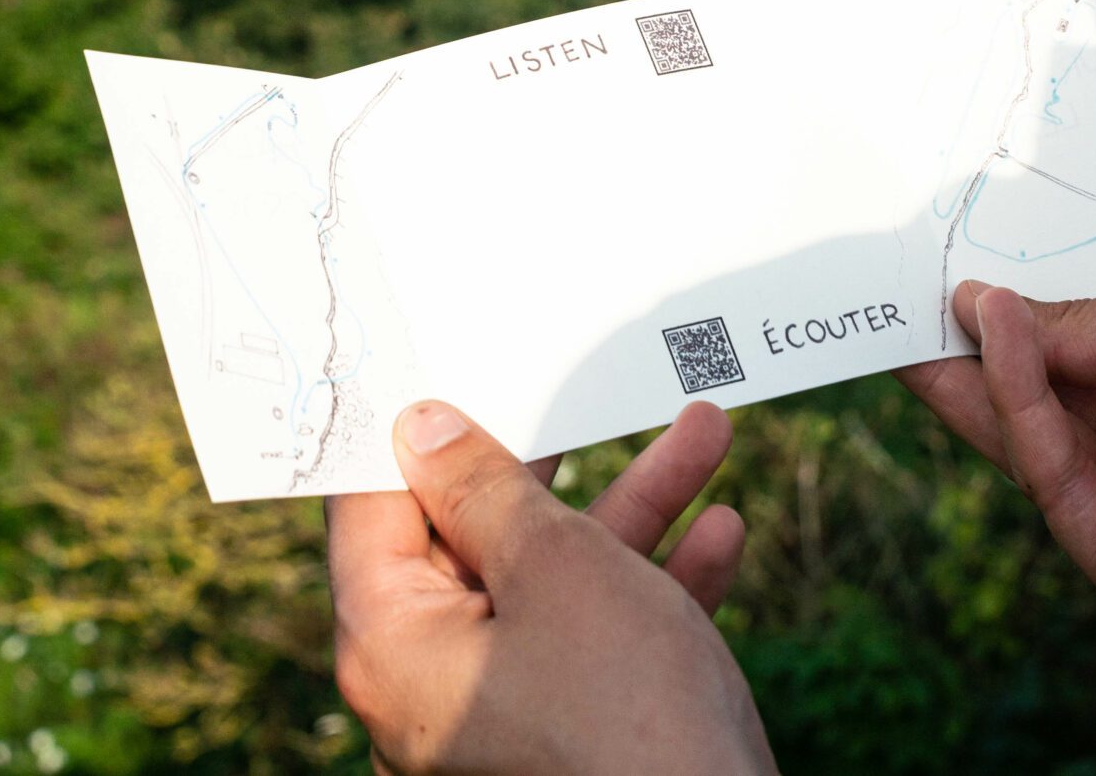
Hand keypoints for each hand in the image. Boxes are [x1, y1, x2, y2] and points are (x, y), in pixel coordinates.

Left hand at [327, 400, 777, 775]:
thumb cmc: (626, 711)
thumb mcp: (555, 565)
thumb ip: (483, 488)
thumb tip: (419, 428)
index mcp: (389, 643)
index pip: (372, 509)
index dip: (408, 429)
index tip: (433, 358)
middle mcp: (430, 685)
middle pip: (476, 538)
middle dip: (559, 461)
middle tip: (573, 383)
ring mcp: (502, 715)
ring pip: (556, 583)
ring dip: (635, 506)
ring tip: (705, 430)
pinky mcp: (571, 738)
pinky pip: (599, 641)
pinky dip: (656, 584)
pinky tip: (723, 529)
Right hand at [898, 278, 1095, 682]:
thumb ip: (1088, 322)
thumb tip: (986, 306)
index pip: (1076, 337)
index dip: (1016, 306)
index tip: (949, 264)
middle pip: (1037, 384)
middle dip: (971, 339)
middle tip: (897, 289)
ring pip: (1025, 429)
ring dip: (972, 369)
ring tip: (919, 307)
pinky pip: (1048, 469)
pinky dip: (1014, 402)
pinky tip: (995, 337)